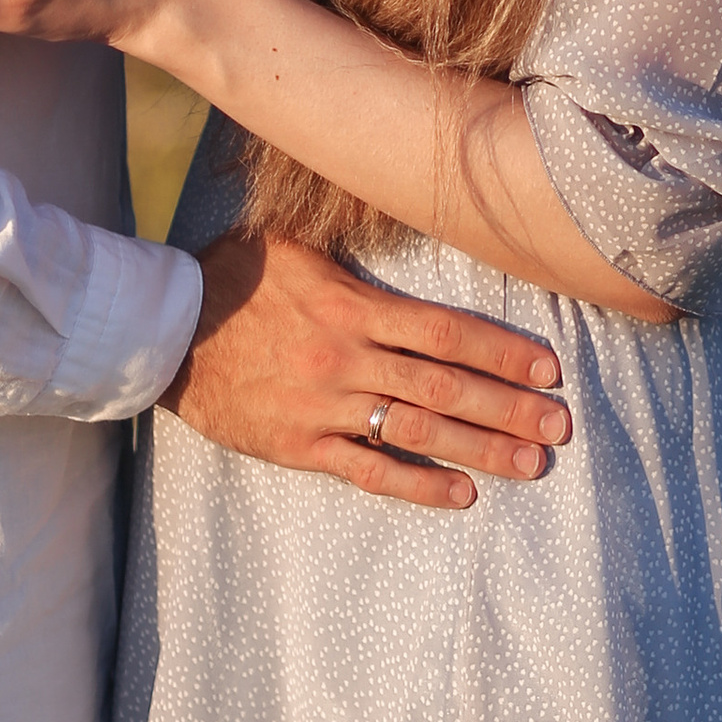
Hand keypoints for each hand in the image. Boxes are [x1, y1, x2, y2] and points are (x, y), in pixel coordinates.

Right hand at [167, 232, 573, 509]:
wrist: (160, 334)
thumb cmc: (227, 279)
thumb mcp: (290, 244)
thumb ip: (348, 254)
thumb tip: (395, 227)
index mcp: (351, 306)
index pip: (447, 331)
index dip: (504, 351)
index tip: (549, 366)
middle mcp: (347, 358)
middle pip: (447, 386)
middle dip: (510, 407)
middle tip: (561, 424)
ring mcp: (325, 407)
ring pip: (419, 431)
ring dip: (482, 448)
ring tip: (532, 463)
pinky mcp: (300, 446)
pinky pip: (369, 472)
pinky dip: (418, 485)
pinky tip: (462, 494)